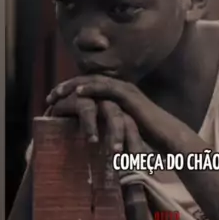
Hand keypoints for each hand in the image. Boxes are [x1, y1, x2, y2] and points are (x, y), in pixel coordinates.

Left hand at [46, 76, 196, 154]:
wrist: (168, 137)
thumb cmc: (148, 138)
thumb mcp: (123, 130)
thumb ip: (109, 127)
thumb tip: (94, 138)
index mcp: (118, 95)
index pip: (90, 88)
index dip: (70, 92)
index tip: (54, 101)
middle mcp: (120, 88)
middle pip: (88, 81)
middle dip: (67, 87)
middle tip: (49, 95)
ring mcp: (125, 90)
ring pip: (94, 82)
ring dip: (73, 86)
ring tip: (56, 92)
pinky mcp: (130, 96)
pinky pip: (107, 88)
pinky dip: (91, 88)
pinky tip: (77, 93)